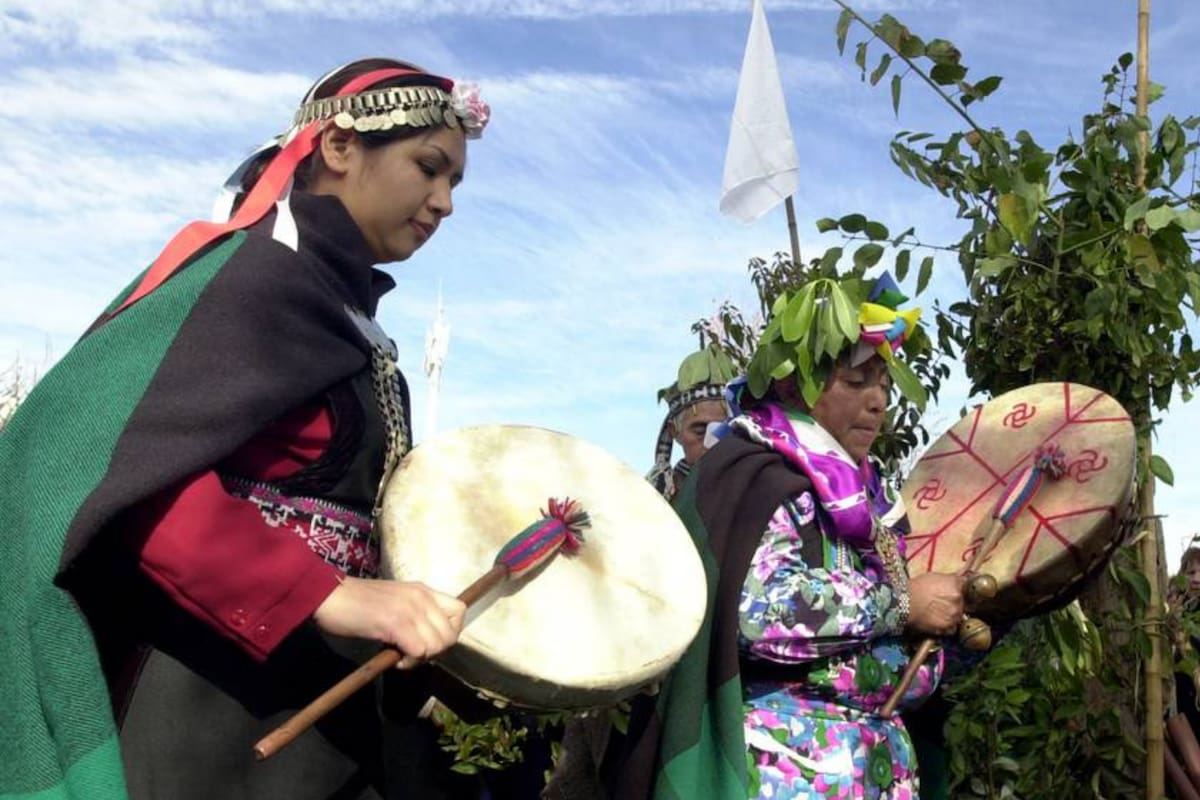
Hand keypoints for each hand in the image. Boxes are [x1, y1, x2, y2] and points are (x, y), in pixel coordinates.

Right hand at [313, 577, 465, 668]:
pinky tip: (394, 659)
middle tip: (412, 655)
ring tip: (402, 656)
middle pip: (451, 634)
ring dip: (422, 658)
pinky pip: (420, 651)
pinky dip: (409, 662)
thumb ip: (415, 614)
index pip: (459, 611)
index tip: (429, 641)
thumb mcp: (395, 601)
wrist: (330, 596)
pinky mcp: (396, 623)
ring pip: (438, 645)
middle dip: (435, 651)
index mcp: (423, 590)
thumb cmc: (357, 603)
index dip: (449, 631)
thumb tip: (428, 640)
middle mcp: (421, 597)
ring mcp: (410, 609)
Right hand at [907, 572, 964, 636]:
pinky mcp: (949, 627)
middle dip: (956, 602)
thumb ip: (949, 579)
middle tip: (943, 602)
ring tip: (938, 612)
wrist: (903, 603)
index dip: (962, 589)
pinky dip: (947, 626)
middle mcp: (959, 599)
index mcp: (956, 584)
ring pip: (959, 615)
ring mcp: (955, 614)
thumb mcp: (933, 577)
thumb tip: (958, 580)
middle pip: (964, 602)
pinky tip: (937, 621)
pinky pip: (953, 627)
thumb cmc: (915, 588)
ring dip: (952, 614)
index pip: (967, 586)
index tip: (958, 591)